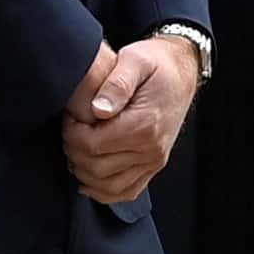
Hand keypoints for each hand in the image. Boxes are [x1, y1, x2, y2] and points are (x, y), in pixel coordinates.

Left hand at [64, 34, 202, 203]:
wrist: (182, 71)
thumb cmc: (157, 65)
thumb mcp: (135, 61)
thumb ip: (115, 83)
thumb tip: (98, 109)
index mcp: (144, 125)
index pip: (91, 146)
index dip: (71, 133)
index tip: (71, 117)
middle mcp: (151, 149)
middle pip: (95, 168)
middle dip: (73, 151)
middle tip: (72, 129)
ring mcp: (153, 160)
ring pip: (107, 186)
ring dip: (84, 172)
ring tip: (79, 149)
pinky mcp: (153, 165)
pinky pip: (126, 192)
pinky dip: (104, 191)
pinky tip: (90, 177)